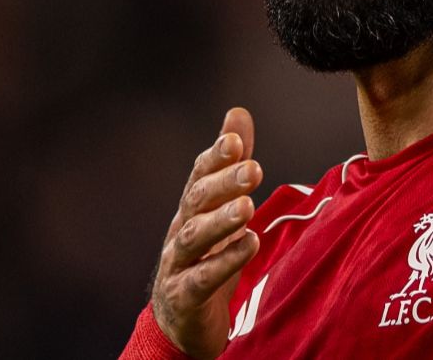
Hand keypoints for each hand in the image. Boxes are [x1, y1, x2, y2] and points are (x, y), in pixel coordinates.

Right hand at [150, 108, 263, 358]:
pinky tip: (249, 245)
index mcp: (192, 207)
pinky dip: (224, 262)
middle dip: (223, 183)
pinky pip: (202, 278)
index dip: (216, 156)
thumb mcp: (221, 207)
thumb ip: (231, 163)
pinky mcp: (184, 297)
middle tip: (254, 170)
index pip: (200, 175)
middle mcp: (181, 230)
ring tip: (249, 206)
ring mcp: (178, 264)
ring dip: (221, 220)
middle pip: (197, 201)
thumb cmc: (205, 255)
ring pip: (195, 237)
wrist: (181, 320)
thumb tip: (237, 112)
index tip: (236, 139)